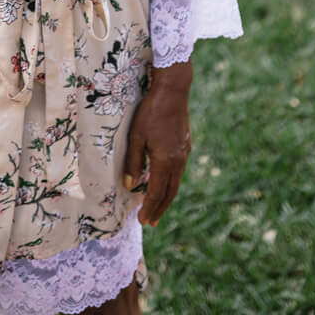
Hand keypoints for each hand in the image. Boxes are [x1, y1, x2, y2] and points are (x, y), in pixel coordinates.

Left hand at [122, 60, 192, 228]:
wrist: (173, 91)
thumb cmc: (151, 112)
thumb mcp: (136, 136)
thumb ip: (133, 161)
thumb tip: (129, 185)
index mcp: (165, 161)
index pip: (156, 192)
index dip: (149, 208)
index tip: (143, 221)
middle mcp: (178, 162)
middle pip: (169, 192)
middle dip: (159, 208)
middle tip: (151, 222)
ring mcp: (184, 154)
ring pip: (175, 183)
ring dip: (166, 197)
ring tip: (157, 208)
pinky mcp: (185, 146)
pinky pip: (178, 172)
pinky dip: (170, 183)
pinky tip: (163, 182)